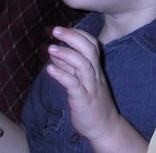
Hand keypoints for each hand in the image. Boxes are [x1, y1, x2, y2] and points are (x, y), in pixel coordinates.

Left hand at [46, 27, 118, 142]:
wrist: (105, 126)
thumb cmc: (92, 102)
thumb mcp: (82, 81)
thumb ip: (70, 67)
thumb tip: (55, 53)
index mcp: (95, 68)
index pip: (92, 44)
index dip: (78, 34)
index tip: (62, 28)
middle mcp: (95, 74)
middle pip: (89, 49)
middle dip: (73, 37)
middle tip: (56, 30)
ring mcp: (90, 87)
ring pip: (83, 65)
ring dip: (66, 54)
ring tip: (50, 48)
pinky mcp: (83, 100)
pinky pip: (74, 85)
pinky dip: (62, 75)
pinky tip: (50, 70)